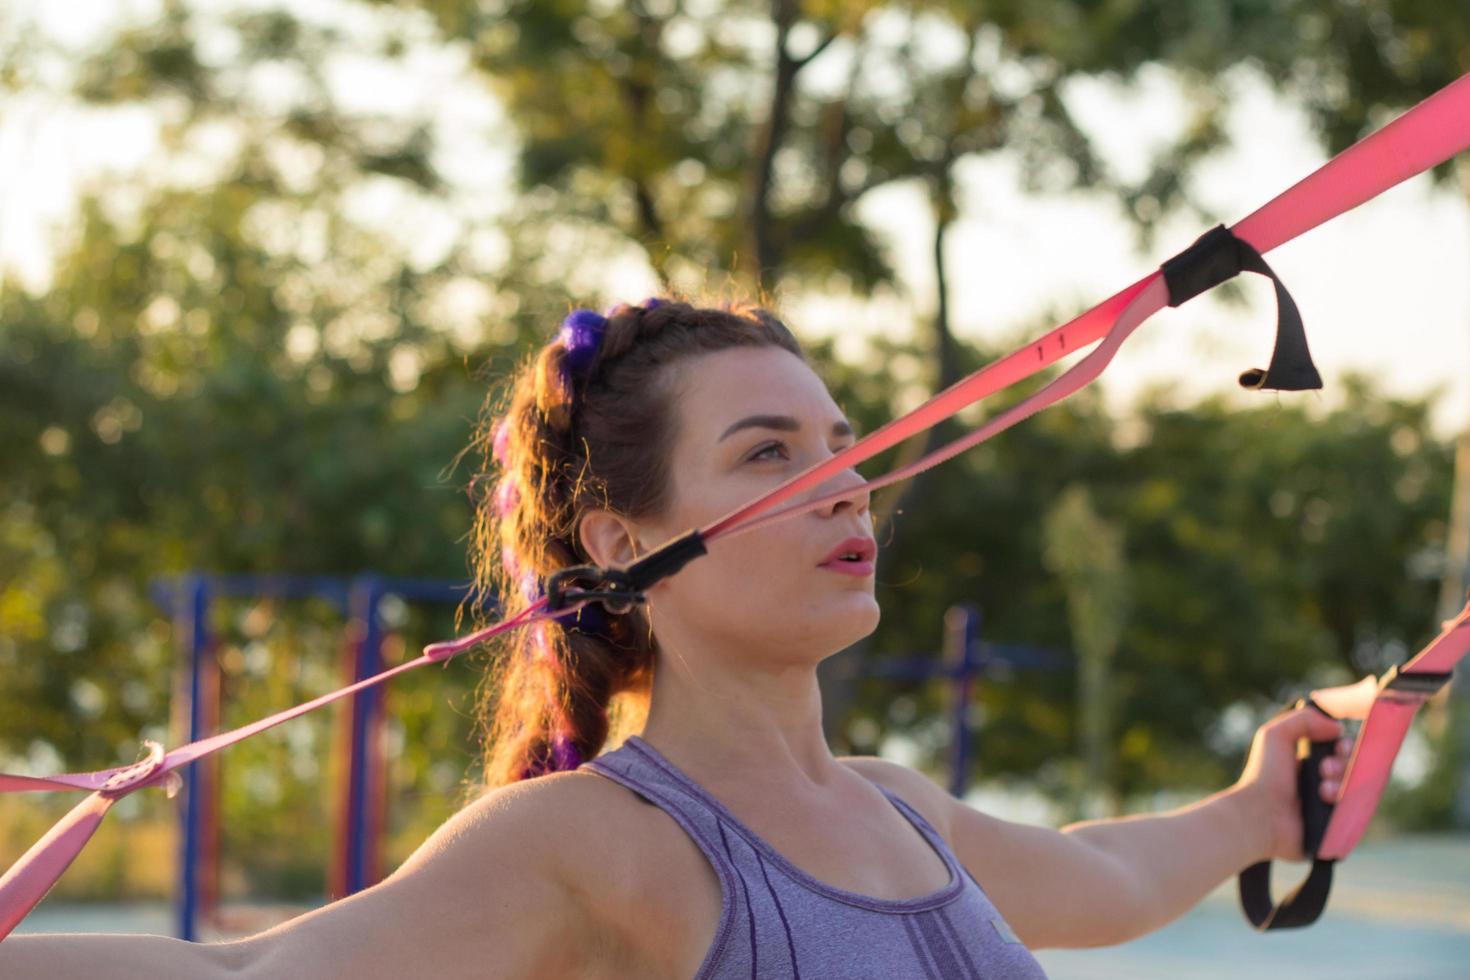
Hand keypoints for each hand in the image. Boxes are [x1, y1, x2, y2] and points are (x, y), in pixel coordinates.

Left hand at [1234, 704, 1353, 862]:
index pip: (1342, 753)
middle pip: (1353, 770)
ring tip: (1322, 789)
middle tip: (1324, 769)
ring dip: (1342, 783)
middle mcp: (1322, 786)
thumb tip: (1338, 728)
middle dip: (1343, 765)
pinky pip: (1358, 814)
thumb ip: (1304, 720)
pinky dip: (1346, 803)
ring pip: (1357, 791)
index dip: (1345, 748)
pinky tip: (1327, 800)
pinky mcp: (1337, 829)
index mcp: (1310, 765)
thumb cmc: (1264, 775)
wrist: (1260, 814)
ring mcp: (1330, 808)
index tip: (1339, 747)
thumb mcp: (1275, 735)